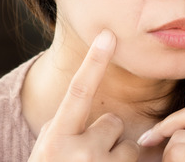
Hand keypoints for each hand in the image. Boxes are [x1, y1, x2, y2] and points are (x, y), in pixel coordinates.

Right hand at [29, 29, 139, 161]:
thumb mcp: (47, 151)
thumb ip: (65, 125)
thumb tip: (84, 95)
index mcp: (56, 140)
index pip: (78, 91)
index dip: (94, 62)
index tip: (107, 35)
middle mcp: (79, 153)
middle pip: (113, 122)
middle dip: (105, 137)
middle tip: (86, 158)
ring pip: (129, 145)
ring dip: (116, 156)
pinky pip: (136, 160)